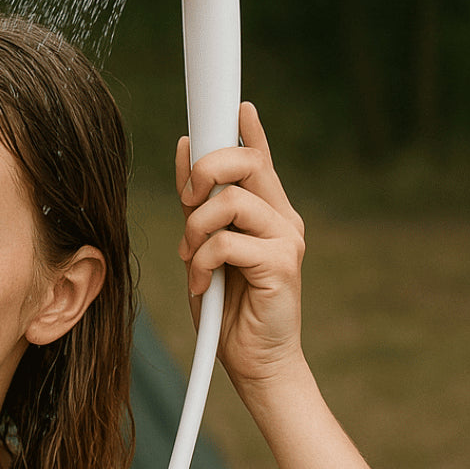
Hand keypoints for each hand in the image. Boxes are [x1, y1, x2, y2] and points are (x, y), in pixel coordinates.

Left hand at [175, 102, 306, 391]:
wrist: (253, 362)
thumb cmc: (227, 309)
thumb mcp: (201, 250)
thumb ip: (197, 207)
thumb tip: (184, 151)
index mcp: (266, 212)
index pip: (258, 158)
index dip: (245, 129)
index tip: (234, 106)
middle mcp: (282, 218)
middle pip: (245, 163)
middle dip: (204, 171)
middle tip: (186, 201)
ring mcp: (286, 240)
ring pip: (229, 202)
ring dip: (195, 229)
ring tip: (190, 259)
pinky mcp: (281, 264)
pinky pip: (226, 243)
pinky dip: (201, 263)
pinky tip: (201, 285)